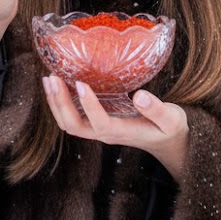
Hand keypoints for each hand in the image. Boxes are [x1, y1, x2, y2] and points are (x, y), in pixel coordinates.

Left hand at [42, 75, 189, 181]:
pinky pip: (73, 117)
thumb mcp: (171, 119)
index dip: (89, 105)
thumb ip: (157, 109)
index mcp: (122, 132)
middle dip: (60, 103)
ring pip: (69, 123)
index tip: (81, 83)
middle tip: (53, 77)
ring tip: (49, 78)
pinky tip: (59, 84)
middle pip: (74, 126)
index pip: (100, 122)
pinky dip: (61, 102)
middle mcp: (105, 133)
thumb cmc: (169, 129)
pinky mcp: (97, 123)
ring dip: (56, 102)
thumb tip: (140, 96)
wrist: (167, 143)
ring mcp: (99, 130)